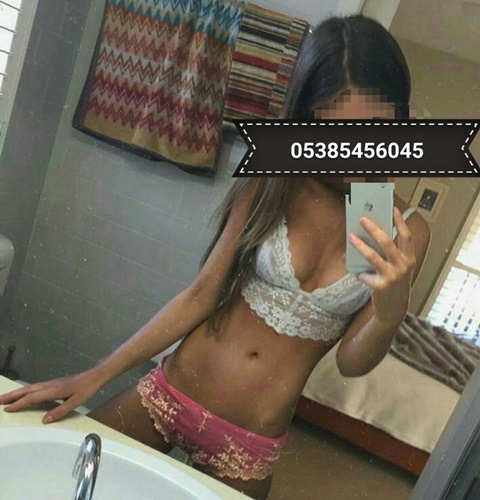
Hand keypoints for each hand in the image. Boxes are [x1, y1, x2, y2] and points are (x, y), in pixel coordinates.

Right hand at [0, 369, 104, 423]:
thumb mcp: (76, 402)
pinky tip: (26, 394)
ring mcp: (52, 383)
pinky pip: (37, 387)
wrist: (95, 376)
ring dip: (18, 392)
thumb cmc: (87, 389)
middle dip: (13, 395)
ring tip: (7, 397)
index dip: (19, 403)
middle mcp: (50, 385)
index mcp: (54, 390)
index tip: (7, 409)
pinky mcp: (55, 383)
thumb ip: (60, 411)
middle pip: (28, 390)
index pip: (32, 397)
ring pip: (31, 387)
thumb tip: (45, 420)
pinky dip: (27, 390)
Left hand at [348, 206, 415, 324]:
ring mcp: (392, 276)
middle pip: (386, 241)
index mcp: (409, 259)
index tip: (393, 208)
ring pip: (372, 255)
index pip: (406, 236)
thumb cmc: (395, 285)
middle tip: (363, 219)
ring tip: (351, 236)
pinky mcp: (380, 285)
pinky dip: (359, 272)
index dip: (400, 221)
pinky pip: (364, 273)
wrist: (394, 310)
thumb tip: (373, 236)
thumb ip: (391, 255)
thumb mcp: (399, 269)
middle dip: (373, 228)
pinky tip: (357, 273)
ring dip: (360, 245)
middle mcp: (403, 266)